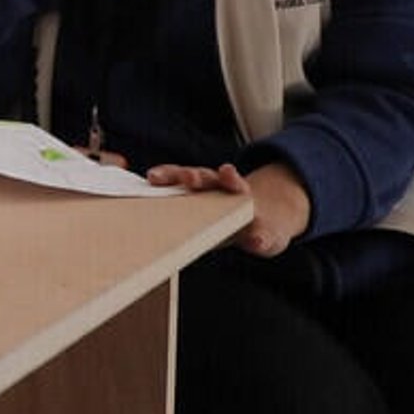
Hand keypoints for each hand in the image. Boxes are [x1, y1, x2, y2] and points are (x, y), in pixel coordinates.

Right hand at [145, 160, 311, 257]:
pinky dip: (160, 185)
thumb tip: (256, 241)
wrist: (256, 224)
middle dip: (196, 176)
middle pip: (206, 176)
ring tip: (154, 177)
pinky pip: (171, 189)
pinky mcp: (187, 198)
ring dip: (171, 176)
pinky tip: (145, 186)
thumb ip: (263, 239)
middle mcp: (218, 187)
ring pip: (184, 178)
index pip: (235, 184)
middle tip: (188, 178)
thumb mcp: (268, 238)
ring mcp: (201, 191)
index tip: (227, 172)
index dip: (231, 179)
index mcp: (240, 195)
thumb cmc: (261, 231)